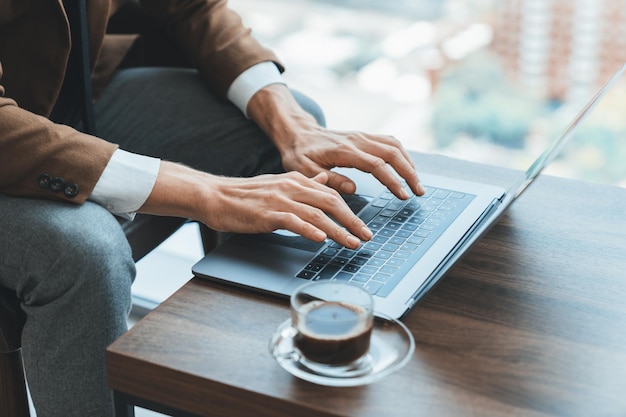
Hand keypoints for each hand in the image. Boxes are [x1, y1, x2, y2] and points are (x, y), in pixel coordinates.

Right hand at [141, 162, 371, 248]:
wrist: (216, 196)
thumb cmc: (246, 195)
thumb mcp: (279, 184)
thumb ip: (304, 184)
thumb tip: (325, 182)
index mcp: (297, 180)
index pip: (331, 195)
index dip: (351, 211)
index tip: (363, 227)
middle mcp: (292, 187)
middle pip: (330, 203)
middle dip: (352, 221)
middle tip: (366, 237)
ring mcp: (280, 200)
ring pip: (317, 214)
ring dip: (338, 230)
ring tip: (352, 243)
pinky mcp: (268, 213)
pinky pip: (293, 221)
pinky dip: (309, 230)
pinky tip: (321, 239)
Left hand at [247, 84, 424, 198]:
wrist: (297, 132)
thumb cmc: (298, 153)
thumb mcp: (304, 170)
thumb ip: (329, 180)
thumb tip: (353, 189)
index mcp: (344, 150)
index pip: (376, 165)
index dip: (392, 180)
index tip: (403, 195)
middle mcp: (357, 140)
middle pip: (392, 153)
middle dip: (409, 173)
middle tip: (419, 192)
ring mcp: (362, 136)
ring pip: (394, 145)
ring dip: (408, 163)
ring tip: (416, 183)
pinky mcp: (364, 136)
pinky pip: (389, 141)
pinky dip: (402, 154)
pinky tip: (406, 167)